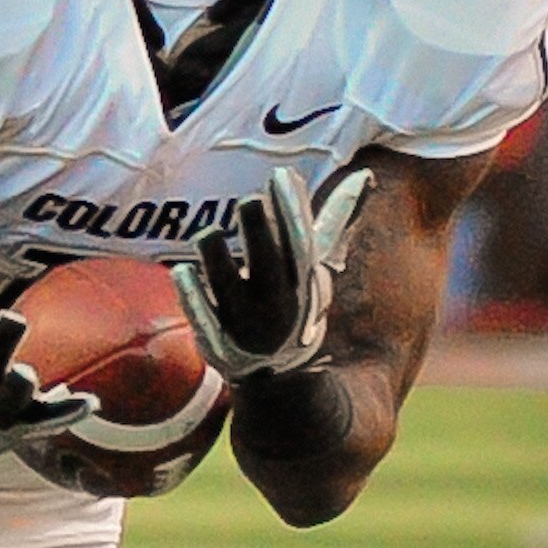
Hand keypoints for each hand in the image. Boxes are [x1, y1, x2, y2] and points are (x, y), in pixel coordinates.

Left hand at [171, 165, 368, 379]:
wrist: (277, 372)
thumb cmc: (293, 302)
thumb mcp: (314, 267)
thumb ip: (334, 222)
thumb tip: (366, 175)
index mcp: (302, 280)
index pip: (300, 241)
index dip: (291, 210)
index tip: (282, 176)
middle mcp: (277, 300)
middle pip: (268, 263)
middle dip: (261, 234)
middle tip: (250, 201)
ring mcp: (244, 321)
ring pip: (228, 287)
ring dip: (218, 262)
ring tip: (208, 234)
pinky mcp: (215, 339)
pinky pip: (202, 317)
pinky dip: (193, 297)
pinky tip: (181, 272)